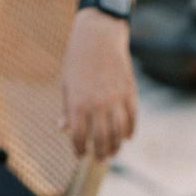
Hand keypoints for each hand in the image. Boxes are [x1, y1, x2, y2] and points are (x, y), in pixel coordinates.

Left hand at [60, 9, 136, 162]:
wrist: (99, 35)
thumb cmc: (78, 58)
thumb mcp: (67, 83)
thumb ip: (67, 108)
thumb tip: (63, 128)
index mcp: (78, 102)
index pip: (79, 136)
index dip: (79, 149)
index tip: (80, 156)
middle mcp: (97, 104)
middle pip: (101, 138)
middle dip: (101, 153)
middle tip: (100, 160)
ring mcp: (115, 99)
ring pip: (119, 132)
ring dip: (116, 146)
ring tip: (114, 152)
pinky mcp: (129, 92)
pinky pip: (132, 117)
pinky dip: (130, 130)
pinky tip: (127, 137)